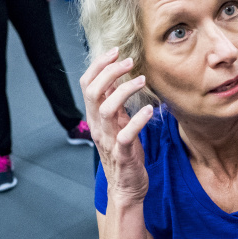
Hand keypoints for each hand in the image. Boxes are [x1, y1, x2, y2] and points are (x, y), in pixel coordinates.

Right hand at [80, 48, 154, 205]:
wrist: (127, 187)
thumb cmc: (125, 152)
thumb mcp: (117, 123)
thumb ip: (114, 103)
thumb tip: (116, 78)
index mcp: (96, 117)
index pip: (87, 85)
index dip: (98, 66)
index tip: (115, 51)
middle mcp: (99, 126)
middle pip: (93, 92)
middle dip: (109, 72)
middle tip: (129, 61)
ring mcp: (109, 140)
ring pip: (106, 110)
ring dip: (124, 91)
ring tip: (142, 80)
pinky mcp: (123, 154)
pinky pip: (126, 135)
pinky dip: (137, 120)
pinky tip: (150, 110)